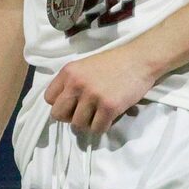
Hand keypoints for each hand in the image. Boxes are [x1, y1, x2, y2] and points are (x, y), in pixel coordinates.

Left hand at [42, 41, 159, 131]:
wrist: (139, 60)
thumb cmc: (114, 63)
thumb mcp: (85, 66)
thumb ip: (72, 82)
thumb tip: (65, 107)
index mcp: (68, 72)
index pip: (49, 99)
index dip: (60, 105)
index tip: (72, 105)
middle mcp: (76, 84)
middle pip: (58, 114)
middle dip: (69, 118)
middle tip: (84, 114)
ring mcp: (92, 96)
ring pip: (78, 125)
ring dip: (88, 124)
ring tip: (99, 115)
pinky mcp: (109, 107)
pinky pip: (97, 129)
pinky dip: (103, 127)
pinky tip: (109, 117)